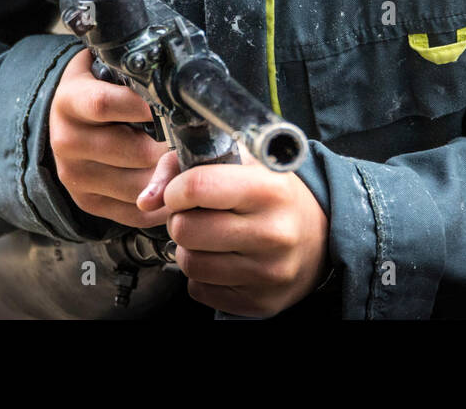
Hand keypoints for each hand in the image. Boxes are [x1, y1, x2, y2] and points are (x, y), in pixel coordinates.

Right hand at [49, 49, 178, 228]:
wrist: (67, 119)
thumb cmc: (100, 88)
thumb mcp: (106, 67)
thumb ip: (132, 70)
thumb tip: (176, 73)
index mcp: (70, 101)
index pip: (104, 104)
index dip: (144, 106)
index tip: (175, 106)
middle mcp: (67, 141)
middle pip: (133, 151)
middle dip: (170, 147)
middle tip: (197, 140)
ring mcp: (76, 176)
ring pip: (138, 186)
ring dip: (171, 178)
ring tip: (191, 163)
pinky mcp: (87, 202)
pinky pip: (134, 213)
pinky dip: (162, 206)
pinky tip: (175, 187)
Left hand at [139, 149, 330, 317]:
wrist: (320, 236)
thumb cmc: (272, 194)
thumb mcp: (240, 163)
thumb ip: (182, 167)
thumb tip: (145, 201)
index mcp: (270, 189)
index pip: (197, 187)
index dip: (177, 189)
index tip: (182, 191)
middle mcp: (273, 232)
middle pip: (186, 229)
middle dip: (182, 220)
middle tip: (199, 215)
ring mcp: (268, 272)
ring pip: (189, 263)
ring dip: (190, 249)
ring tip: (211, 237)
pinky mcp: (259, 302)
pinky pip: (199, 290)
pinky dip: (203, 275)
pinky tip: (223, 259)